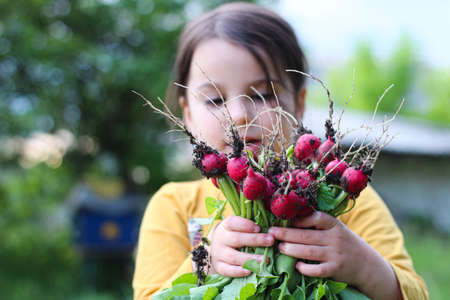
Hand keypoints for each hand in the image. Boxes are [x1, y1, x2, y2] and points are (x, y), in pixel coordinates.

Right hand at [208, 216, 273, 276]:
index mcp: (225, 226)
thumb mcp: (235, 227)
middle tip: (270, 241)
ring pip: (233, 256)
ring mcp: (218, 254)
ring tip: (265, 259)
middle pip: (236, 239)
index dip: (245, 225)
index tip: (259, 228)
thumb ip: (248, 226)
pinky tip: (250, 271)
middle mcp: (221, 239)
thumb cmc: (231, 235)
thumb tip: (268, 227)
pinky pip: (227, 270)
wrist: (214, 249)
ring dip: (250, 258)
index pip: (232, 223)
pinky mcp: (219, 266)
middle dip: (255, 240)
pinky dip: (238, 271)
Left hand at [268, 212, 401, 299]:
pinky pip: (317, 270)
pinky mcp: (335, 270)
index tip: (286, 219)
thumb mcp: (336, 230)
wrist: (367, 265)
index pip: (317, 218)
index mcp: (335, 226)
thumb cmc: (345, 244)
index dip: (300, 218)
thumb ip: (319, 226)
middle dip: (286, 234)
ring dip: (291, 249)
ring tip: (279, 247)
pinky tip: (296, 266)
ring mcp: (335, 255)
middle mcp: (335, 239)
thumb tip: (291, 219)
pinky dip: (305, 268)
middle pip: (307, 235)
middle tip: (271, 232)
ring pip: (309, 252)